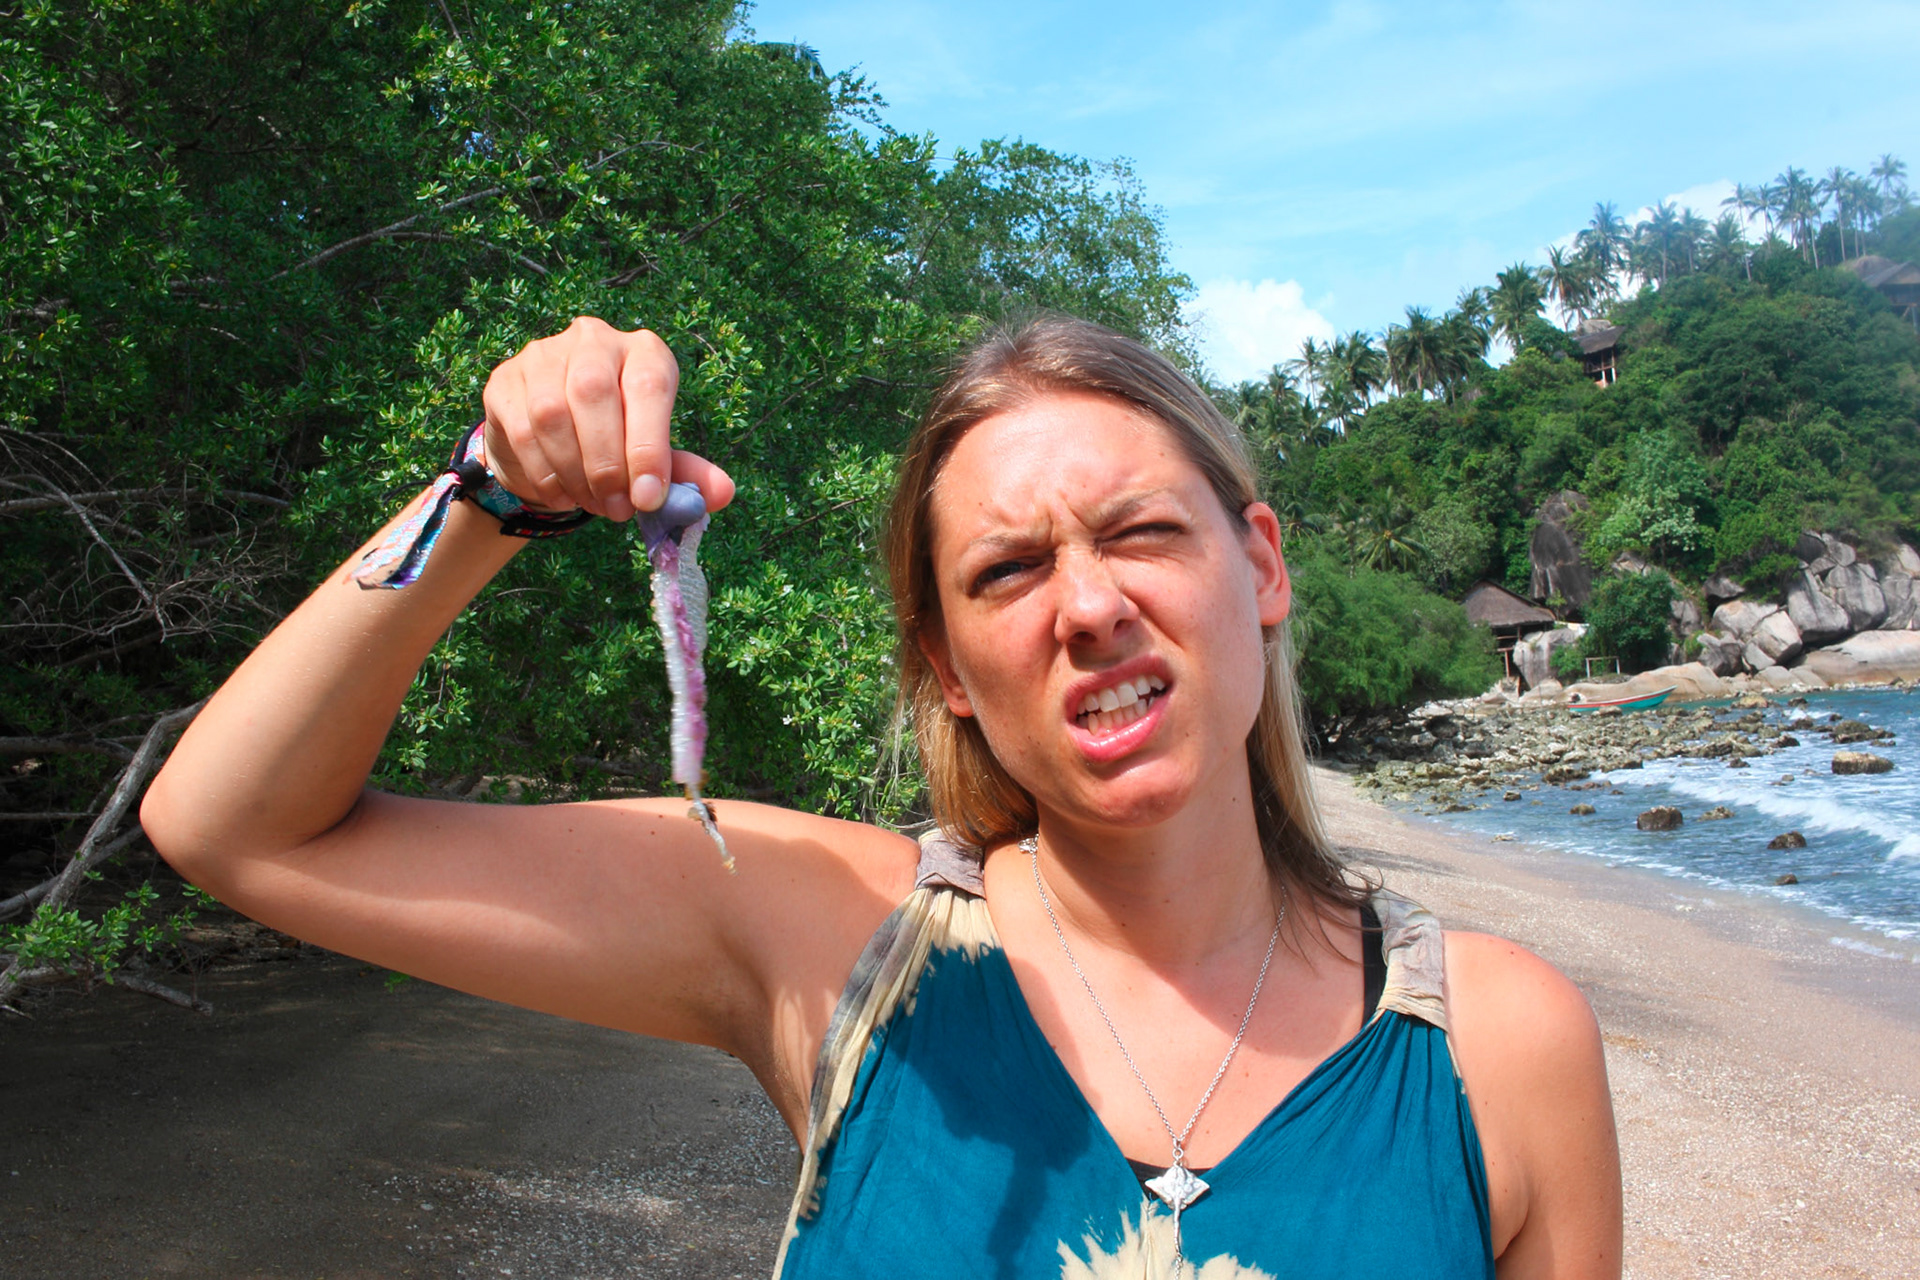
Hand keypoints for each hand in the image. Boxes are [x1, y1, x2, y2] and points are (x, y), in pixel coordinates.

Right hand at [480, 317, 735, 520]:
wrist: (551, 442)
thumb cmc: (617, 444)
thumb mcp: (656, 457)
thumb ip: (687, 474)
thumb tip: (723, 493)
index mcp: (644, 352)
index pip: (649, 387)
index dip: (649, 446)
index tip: (650, 499)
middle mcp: (594, 340)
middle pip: (594, 393)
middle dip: (608, 464)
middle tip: (619, 509)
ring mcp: (543, 354)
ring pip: (553, 413)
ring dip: (576, 472)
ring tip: (594, 504)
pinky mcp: (505, 380)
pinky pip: (522, 430)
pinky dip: (545, 474)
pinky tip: (563, 495)